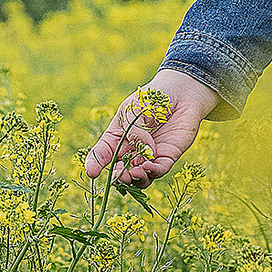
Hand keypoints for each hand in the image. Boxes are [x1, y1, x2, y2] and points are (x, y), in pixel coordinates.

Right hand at [82, 67, 218, 187]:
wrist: (180, 92)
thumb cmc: (152, 98)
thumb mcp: (135, 108)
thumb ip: (135, 130)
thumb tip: (146, 152)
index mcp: (116, 138)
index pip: (102, 154)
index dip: (94, 164)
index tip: (91, 173)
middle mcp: (131, 152)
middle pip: (120, 171)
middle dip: (118, 177)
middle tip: (119, 176)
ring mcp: (148, 157)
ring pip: (139, 177)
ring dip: (135, 179)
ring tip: (135, 173)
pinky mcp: (167, 158)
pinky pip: (158, 171)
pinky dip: (153, 172)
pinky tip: (149, 167)